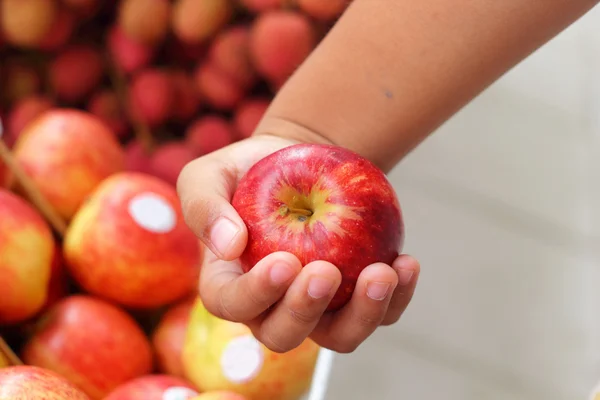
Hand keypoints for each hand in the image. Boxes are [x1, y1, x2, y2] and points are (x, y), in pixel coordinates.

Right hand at [177, 133, 419, 352]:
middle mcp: (273, 306)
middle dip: (306, 311)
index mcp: (230, 284)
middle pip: (284, 334)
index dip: (257, 294)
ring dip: (363, 315)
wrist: (299, 160)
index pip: (234, 304)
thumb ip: (204, 206)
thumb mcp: (209, 174)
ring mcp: (318, 306)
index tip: (284, 261)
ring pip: (339, 336)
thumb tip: (228, 245)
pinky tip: (406, 263)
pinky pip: (379, 313)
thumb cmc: (249, 170)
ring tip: (382, 273)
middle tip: (327, 271)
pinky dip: (397, 297)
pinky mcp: (354, 295)